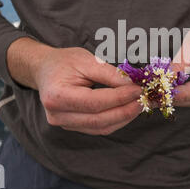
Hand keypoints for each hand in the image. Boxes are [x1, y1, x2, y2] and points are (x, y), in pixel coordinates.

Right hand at [7, 38, 141, 134]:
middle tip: (144, 99)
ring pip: (101, 127)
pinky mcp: (73, 126)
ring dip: (124, 117)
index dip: (119, 98)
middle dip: (125, 111)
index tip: (138, 90)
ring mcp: (64, 124)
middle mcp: (57, 115)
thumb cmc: (64, 62)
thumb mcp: (86, 60)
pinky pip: (98, 128)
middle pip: (98, 119)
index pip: (94, 102)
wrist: (45, 69)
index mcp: (57, 96)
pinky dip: (116, 120)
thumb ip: (109, 74)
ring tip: (140, 104)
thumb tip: (132, 85)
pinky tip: (128, 109)